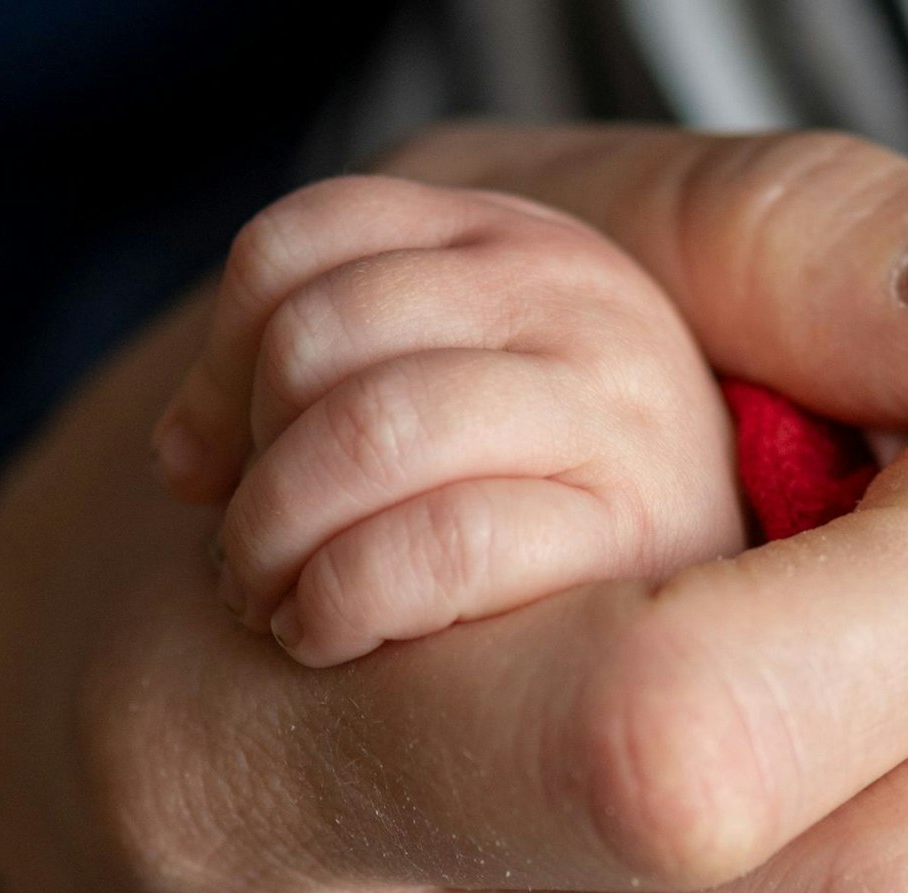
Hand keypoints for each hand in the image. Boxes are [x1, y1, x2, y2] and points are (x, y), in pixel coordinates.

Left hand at [151, 176, 743, 666]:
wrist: (722, 630)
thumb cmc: (545, 523)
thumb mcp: (434, 406)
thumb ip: (314, 388)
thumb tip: (184, 459)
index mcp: (522, 245)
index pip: (306, 242)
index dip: (221, 362)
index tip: (209, 466)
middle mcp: (583, 301)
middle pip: (320, 336)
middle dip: (249, 468)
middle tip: (243, 558)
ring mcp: (618, 410)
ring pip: (371, 426)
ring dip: (275, 535)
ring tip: (271, 599)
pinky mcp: (638, 536)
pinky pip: (437, 543)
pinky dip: (341, 596)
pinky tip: (326, 634)